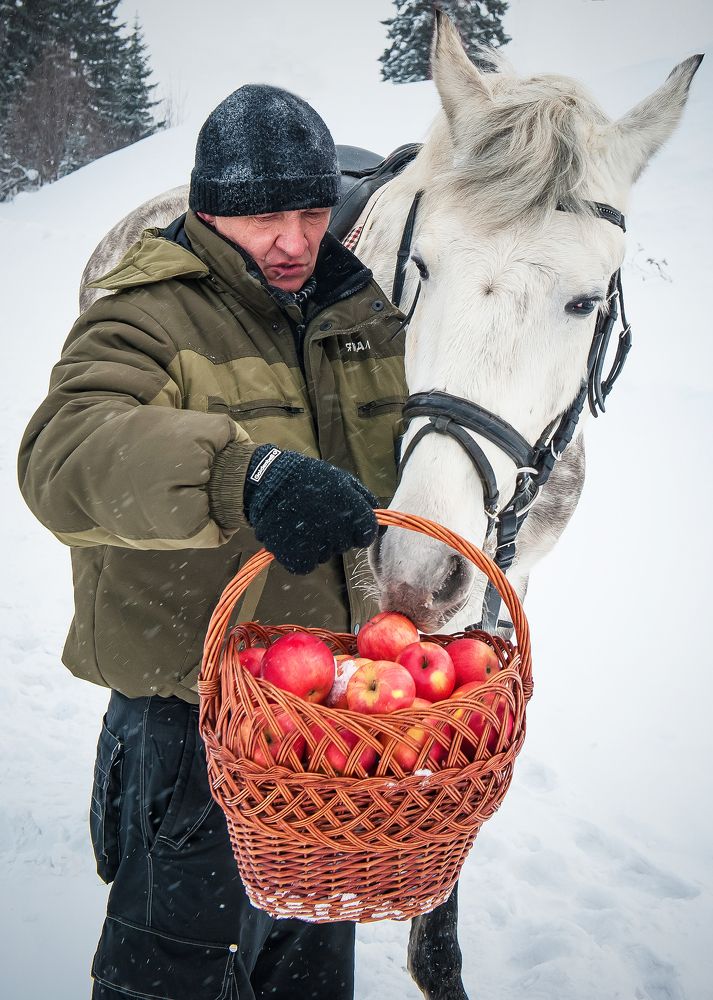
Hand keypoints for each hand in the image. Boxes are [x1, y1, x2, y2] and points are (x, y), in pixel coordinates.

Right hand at [243, 445, 377, 573]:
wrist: (269, 480)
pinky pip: (306, 565)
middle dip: (336, 534)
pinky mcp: (296, 557)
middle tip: (317, 516)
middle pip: (345, 545)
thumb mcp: (343, 480)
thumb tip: (382, 525)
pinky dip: (300, 555)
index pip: (367, 534)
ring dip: (316, 544)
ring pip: (325, 555)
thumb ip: (366, 501)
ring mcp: (317, 544)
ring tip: (301, 522)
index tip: (347, 521)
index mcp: (353, 510)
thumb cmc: (310, 478)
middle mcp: (338, 529)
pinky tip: (292, 537)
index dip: (358, 529)